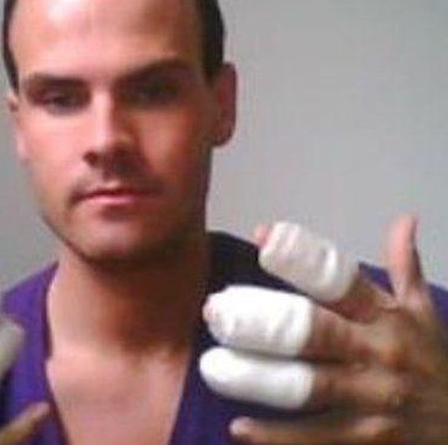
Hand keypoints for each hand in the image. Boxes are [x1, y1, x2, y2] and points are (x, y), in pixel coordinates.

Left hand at [205, 215, 447, 443]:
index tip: (261, 236)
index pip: (340, 280)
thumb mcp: (425, 314)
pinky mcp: (367, 439)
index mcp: (386, 318)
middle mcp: (378, 354)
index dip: (300, 257)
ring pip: (308, 386)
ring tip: (214, 367)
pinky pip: (317, 437)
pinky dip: (278, 435)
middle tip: (215, 312)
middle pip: (314, 332)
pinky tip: (240, 428)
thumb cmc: (435, 363)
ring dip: (259, 377)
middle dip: (263, 322)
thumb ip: (406, 267)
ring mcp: (372, 400)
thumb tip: (404, 218)